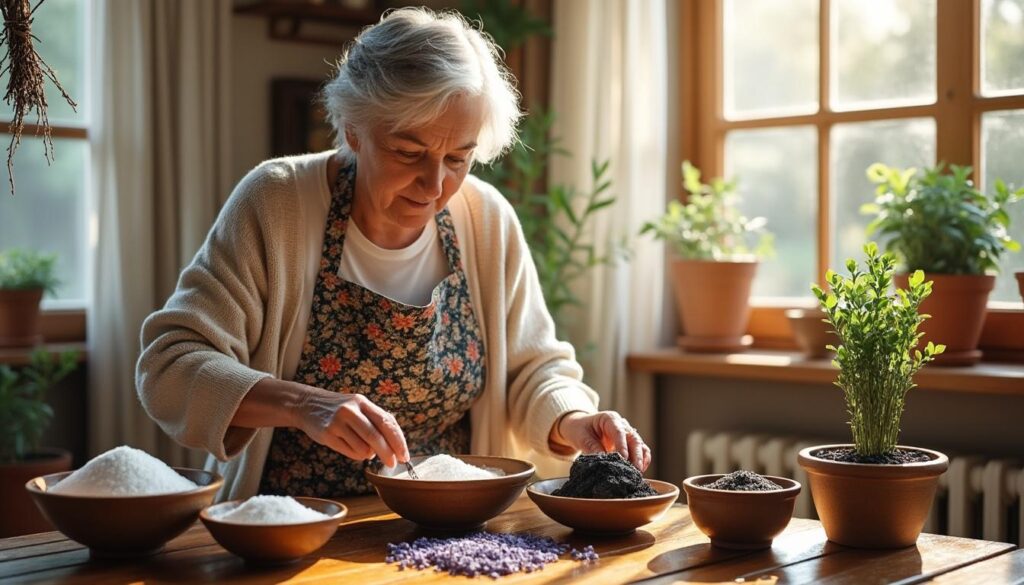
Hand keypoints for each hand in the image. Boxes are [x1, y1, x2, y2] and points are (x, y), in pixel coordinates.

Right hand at [294, 389, 409, 466]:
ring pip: (363, 448)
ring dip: (368, 454)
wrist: (307, 404)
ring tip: (364, 448)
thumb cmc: (340, 409)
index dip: (398, 441)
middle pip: (375, 437)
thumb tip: (395, 445)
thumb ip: (376, 421)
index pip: (386, 422)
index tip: (404, 455)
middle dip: (387, 454)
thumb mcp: (358, 406)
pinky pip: (350, 453)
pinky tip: (353, 448)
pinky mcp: (327, 435)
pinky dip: (357, 455)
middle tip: (393, 464)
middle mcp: (350, 410)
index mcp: (362, 402)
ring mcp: (337, 423)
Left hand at [555, 411, 650, 471]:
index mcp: (610, 419)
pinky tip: (640, 471)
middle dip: (636, 455)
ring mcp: (626, 434)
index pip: (619, 431)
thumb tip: (605, 462)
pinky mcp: (628, 444)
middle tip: (635, 469)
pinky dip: (642, 460)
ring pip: (639, 445)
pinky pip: (640, 451)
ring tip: (638, 473)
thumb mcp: (582, 437)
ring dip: (640, 459)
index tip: (623, 459)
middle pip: (633, 439)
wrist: (579, 427)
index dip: (622, 445)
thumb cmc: (579, 429)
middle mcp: (622, 425)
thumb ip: (593, 448)